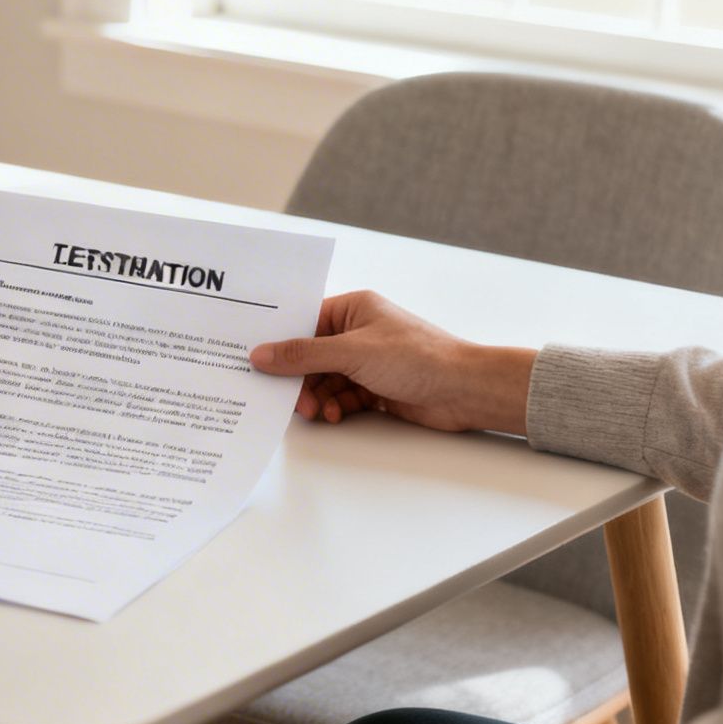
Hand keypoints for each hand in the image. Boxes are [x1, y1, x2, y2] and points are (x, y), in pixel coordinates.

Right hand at [251, 290, 534, 435]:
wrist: (464, 390)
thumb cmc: (419, 357)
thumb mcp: (353, 352)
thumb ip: (304, 355)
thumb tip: (262, 354)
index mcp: (354, 308)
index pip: (304, 321)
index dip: (280, 341)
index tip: (257, 360)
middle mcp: (359, 332)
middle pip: (311, 356)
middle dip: (300, 379)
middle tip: (292, 399)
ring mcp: (368, 361)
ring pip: (325, 380)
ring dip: (318, 397)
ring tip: (318, 412)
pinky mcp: (376, 388)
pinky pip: (342, 396)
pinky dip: (336, 407)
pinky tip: (336, 414)